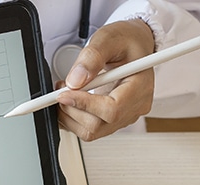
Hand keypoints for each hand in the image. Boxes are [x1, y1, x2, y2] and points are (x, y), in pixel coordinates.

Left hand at [56, 19, 156, 140]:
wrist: (134, 45)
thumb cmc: (126, 40)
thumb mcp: (108, 38)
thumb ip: (92, 57)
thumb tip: (75, 81)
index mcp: (140, 87)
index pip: (111, 109)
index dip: (84, 104)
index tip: (63, 93)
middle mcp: (135, 107)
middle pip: (98, 125)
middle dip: (72, 110)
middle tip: (60, 90)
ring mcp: (125, 116)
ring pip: (91, 131)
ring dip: (70, 115)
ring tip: (64, 92)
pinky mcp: (114, 120)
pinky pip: (90, 129)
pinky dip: (73, 118)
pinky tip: (70, 100)